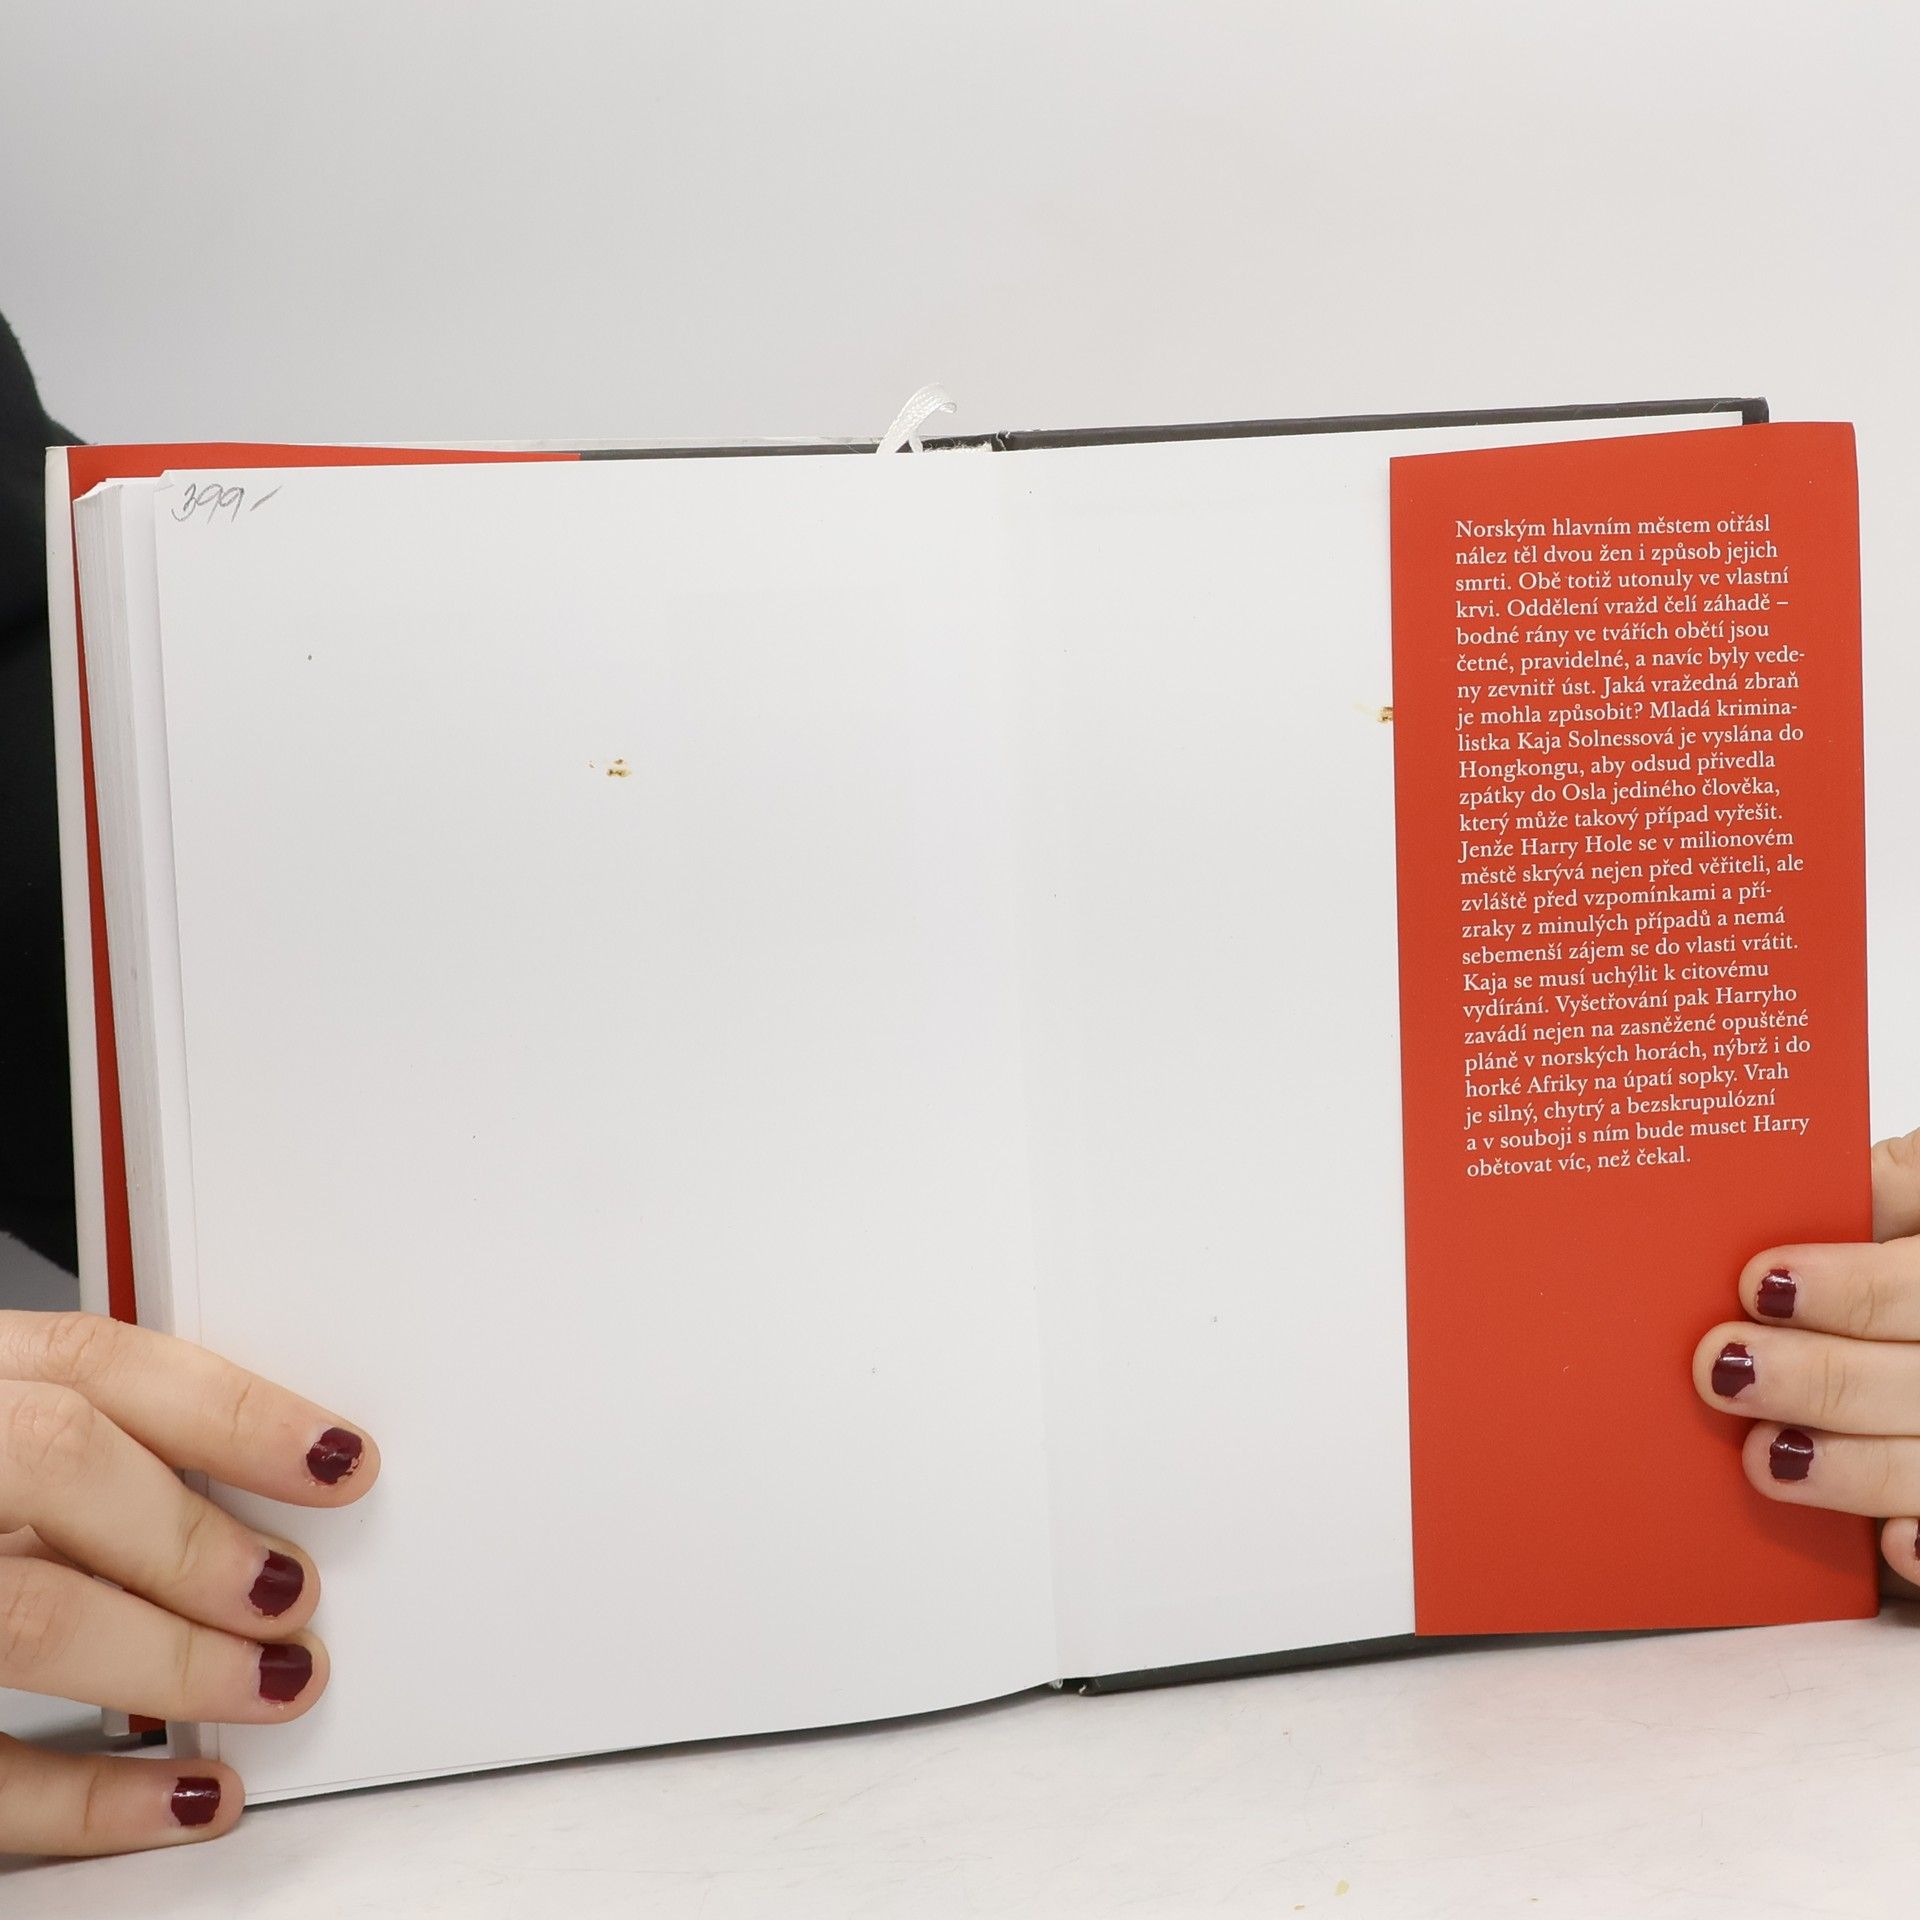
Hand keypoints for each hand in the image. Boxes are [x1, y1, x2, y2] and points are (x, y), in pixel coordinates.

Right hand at [0, 1311, 377, 1855]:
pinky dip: (89, 1800)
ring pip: (20, 1611)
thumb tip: (249, 1501)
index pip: (94, 1362)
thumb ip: (77, 1463)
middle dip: (194, 1538)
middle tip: (292, 1595)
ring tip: (270, 1686)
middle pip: (59, 1464)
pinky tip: (181, 1802)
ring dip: (169, 1660)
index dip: (234, 1410)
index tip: (339, 1459)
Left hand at [1695, 1127, 1919, 1580]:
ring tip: (1765, 1458)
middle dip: (1825, 1378)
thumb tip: (1766, 1209)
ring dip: (1856, 1467)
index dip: (1852, 1287)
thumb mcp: (1908, 1195)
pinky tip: (1891, 1543)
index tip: (1759, 1283)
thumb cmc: (1905, 1244)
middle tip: (1723, 1370)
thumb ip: (1871, 1195)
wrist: (1917, 1315)